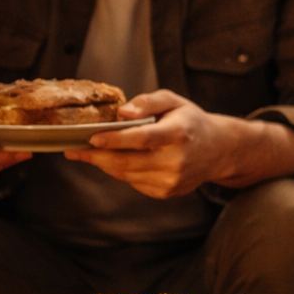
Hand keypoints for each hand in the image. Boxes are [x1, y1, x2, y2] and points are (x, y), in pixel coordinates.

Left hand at [64, 90, 293, 197]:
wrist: (219, 150)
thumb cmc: (191, 122)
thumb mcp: (174, 101)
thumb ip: (147, 102)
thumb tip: (121, 113)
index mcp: (179, 133)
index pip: (142, 138)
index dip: (115, 140)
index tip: (91, 138)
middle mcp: (177, 160)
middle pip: (128, 162)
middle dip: (96, 156)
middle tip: (75, 149)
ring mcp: (172, 179)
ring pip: (127, 175)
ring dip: (105, 164)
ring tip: (92, 152)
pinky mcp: (167, 192)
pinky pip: (134, 183)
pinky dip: (122, 172)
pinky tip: (121, 160)